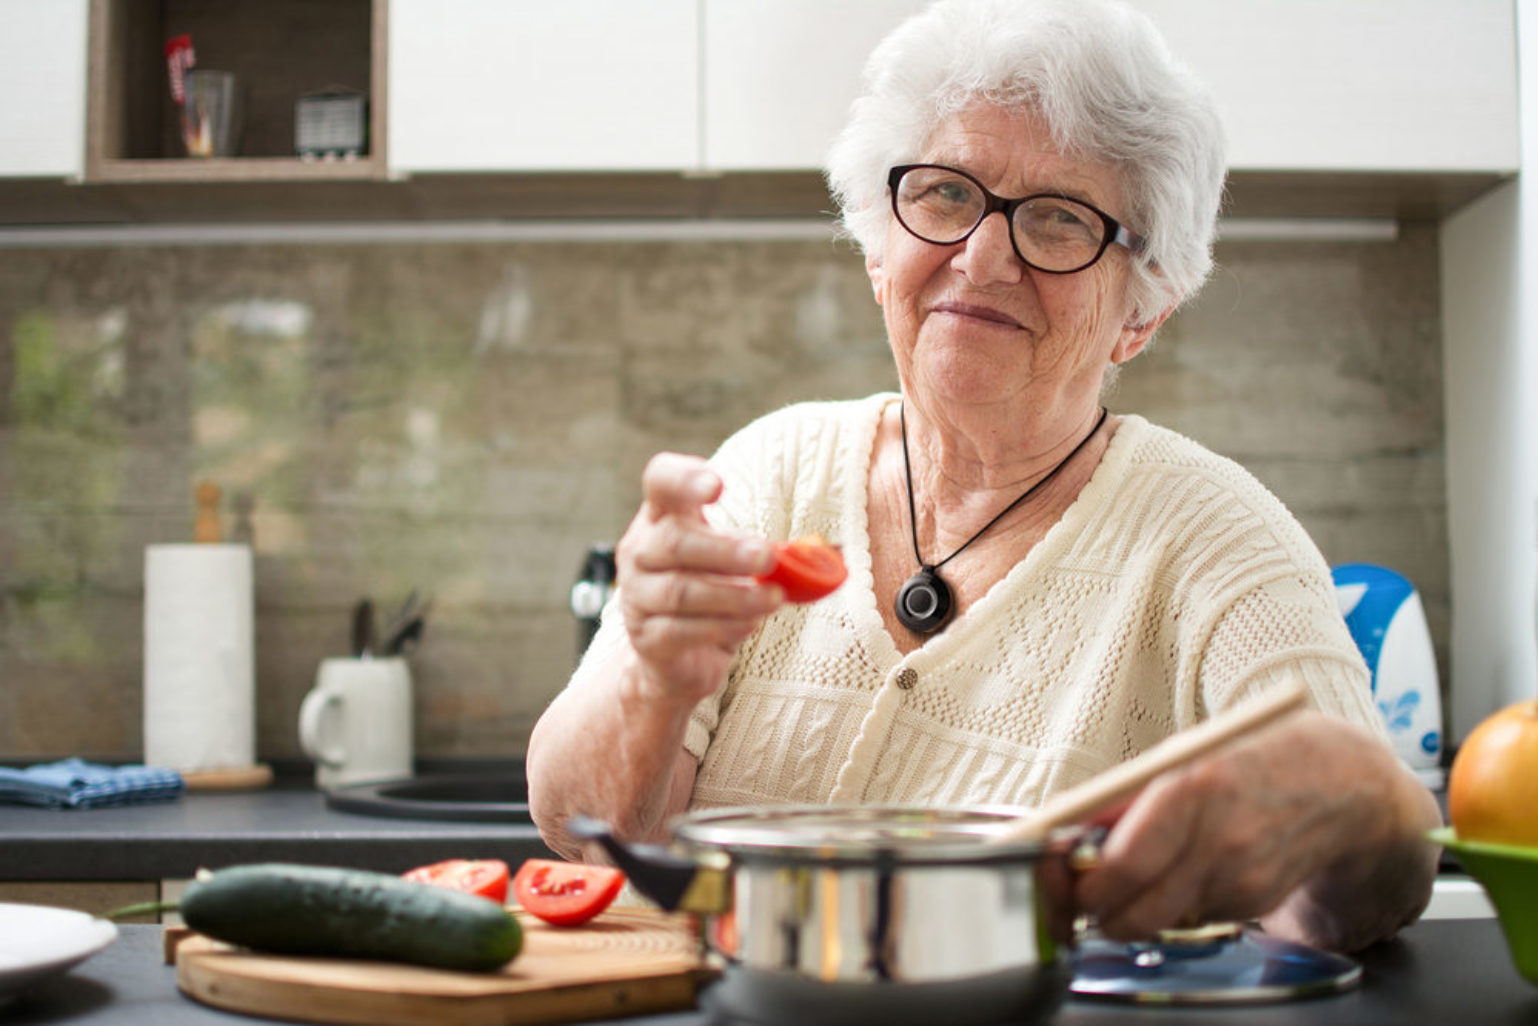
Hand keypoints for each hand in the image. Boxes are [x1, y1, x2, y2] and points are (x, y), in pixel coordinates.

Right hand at [615, 453, 779, 707]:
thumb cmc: (714, 593)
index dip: (685, 479)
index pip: (661, 481)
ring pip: (680, 591)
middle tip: (767, 558)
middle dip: (725, 550)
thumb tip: (832, 554)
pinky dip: (721, 627)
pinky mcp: (645, 638)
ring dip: (733, 595)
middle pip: (674, 541)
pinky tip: (750, 625)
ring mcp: (636, 596)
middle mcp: (640, 550)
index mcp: (662, 516)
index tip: (719, 487)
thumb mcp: (737, 562)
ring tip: (774, 598)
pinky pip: (681, 631)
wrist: (679, 657)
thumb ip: (771, 551)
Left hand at [1072, 711, 1427, 947]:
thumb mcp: (1184, 756)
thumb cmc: (1252, 759)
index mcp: (1191, 789)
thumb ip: (1125, 798)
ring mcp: (1240, 879)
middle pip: (1134, 909)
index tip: (1056, 878)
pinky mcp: (1255, 903)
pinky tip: (1186, 873)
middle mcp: (1218, 841)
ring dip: (1133, 909)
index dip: (1079, 884)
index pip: (1121, 863)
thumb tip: (1068, 829)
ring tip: (1130, 880)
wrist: (1345, 782)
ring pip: (1159, 920)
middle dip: (1095, 911)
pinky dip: (1176, 904)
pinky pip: (1193, 916)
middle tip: (1079, 897)